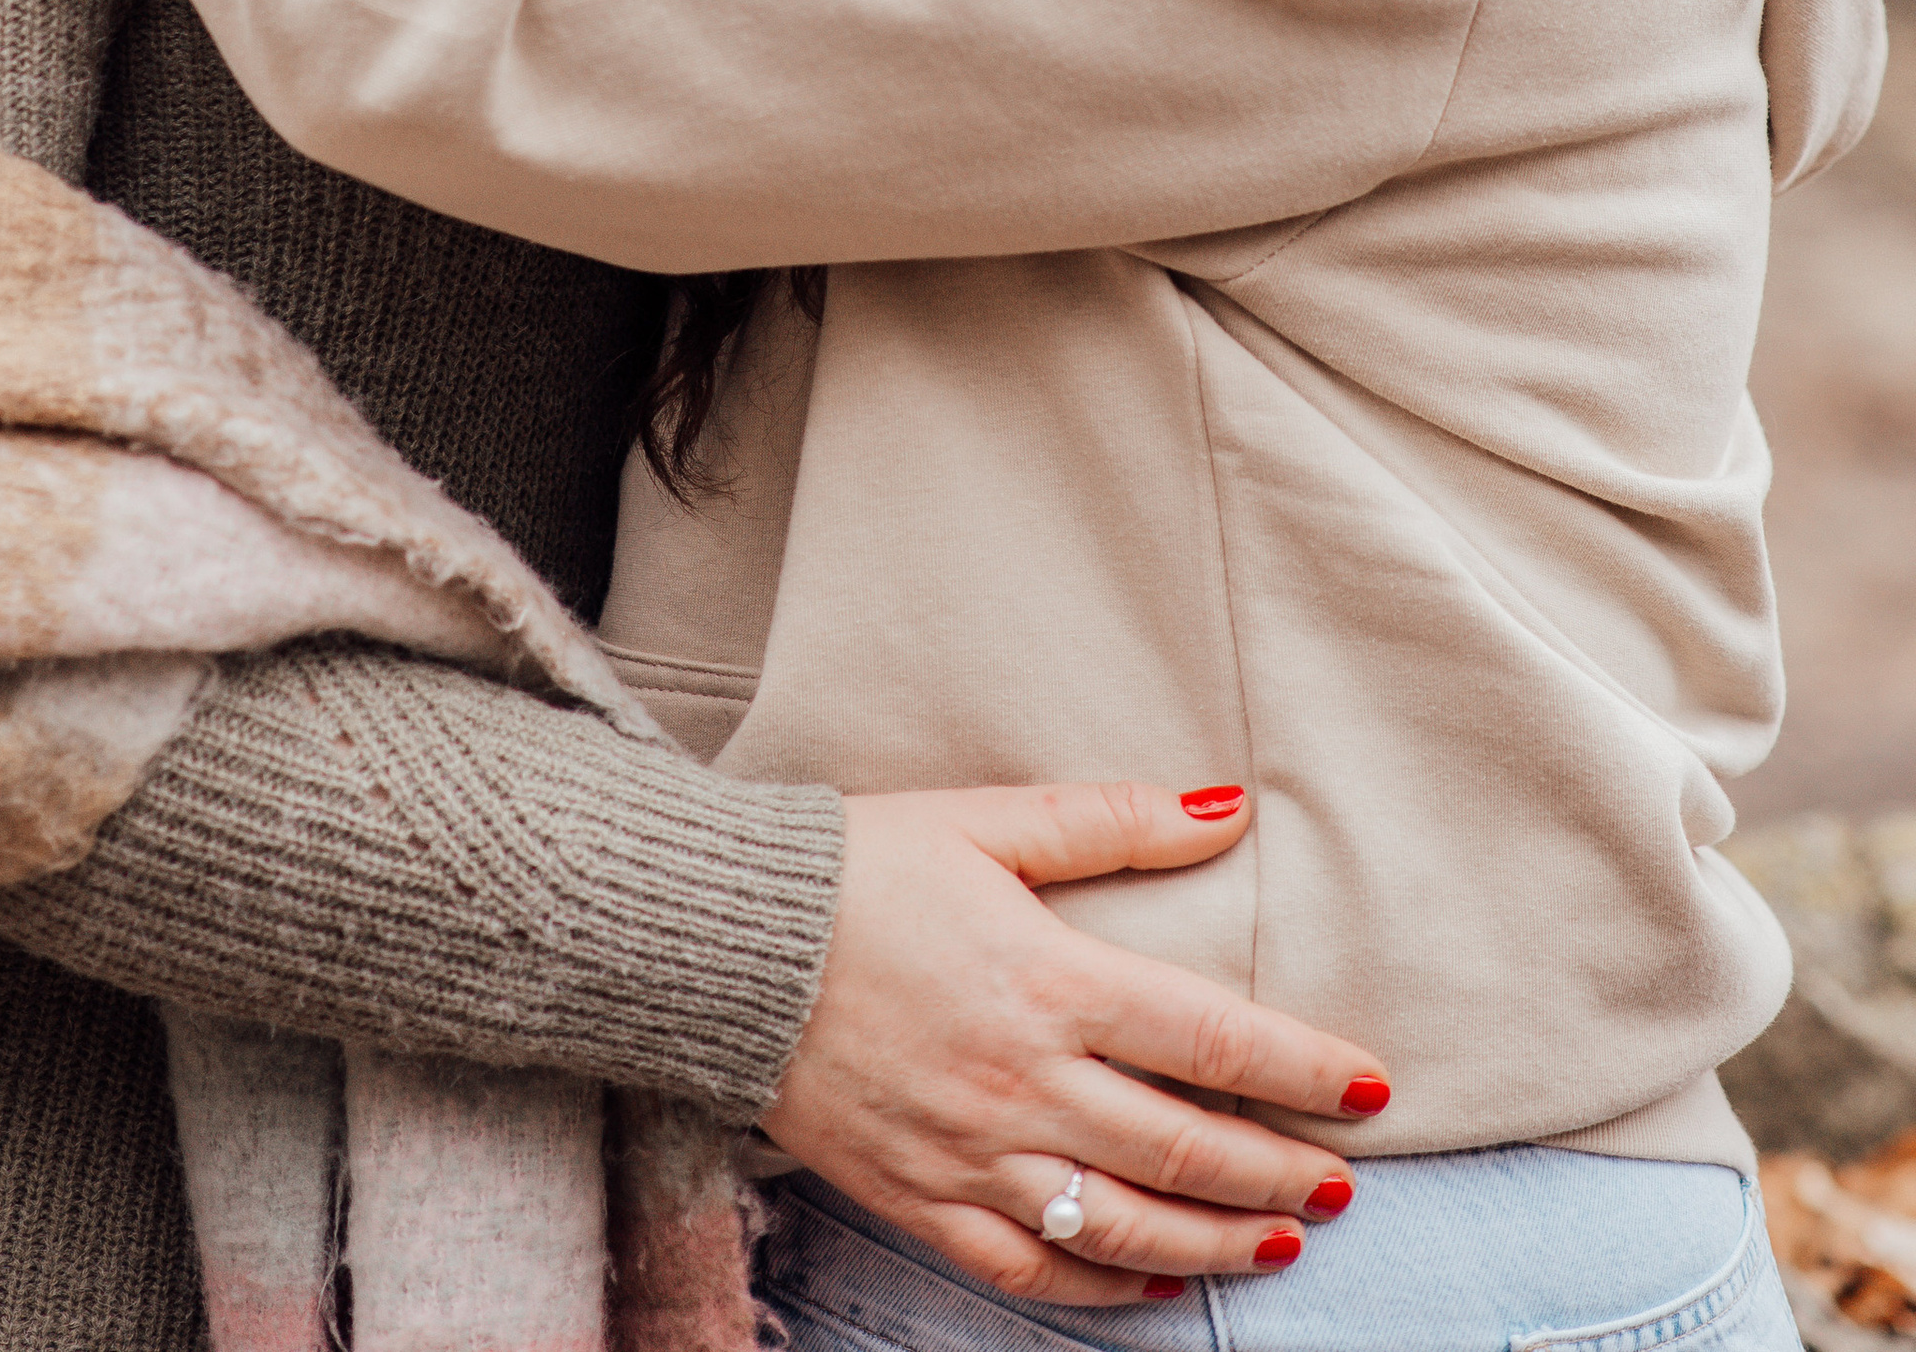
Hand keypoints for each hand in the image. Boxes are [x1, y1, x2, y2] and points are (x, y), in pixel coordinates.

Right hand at [764, 782, 1382, 1307]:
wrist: (720, 944)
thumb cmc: (855, 868)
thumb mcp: (983, 822)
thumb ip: (1109, 820)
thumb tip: (1226, 806)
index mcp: (1048, 980)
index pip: (1211, 1038)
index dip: (1303, 1069)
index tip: (1370, 1087)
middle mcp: (1022, 1081)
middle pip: (1183, 1147)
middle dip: (1277, 1171)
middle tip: (1342, 1184)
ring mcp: (971, 1154)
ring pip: (1123, 1224)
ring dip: (1215, 1241)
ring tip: (1278, 1243)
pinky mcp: (919, 1197)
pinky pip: (1028, 1268)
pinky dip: (1101, 1285)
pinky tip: (1148, 1281)